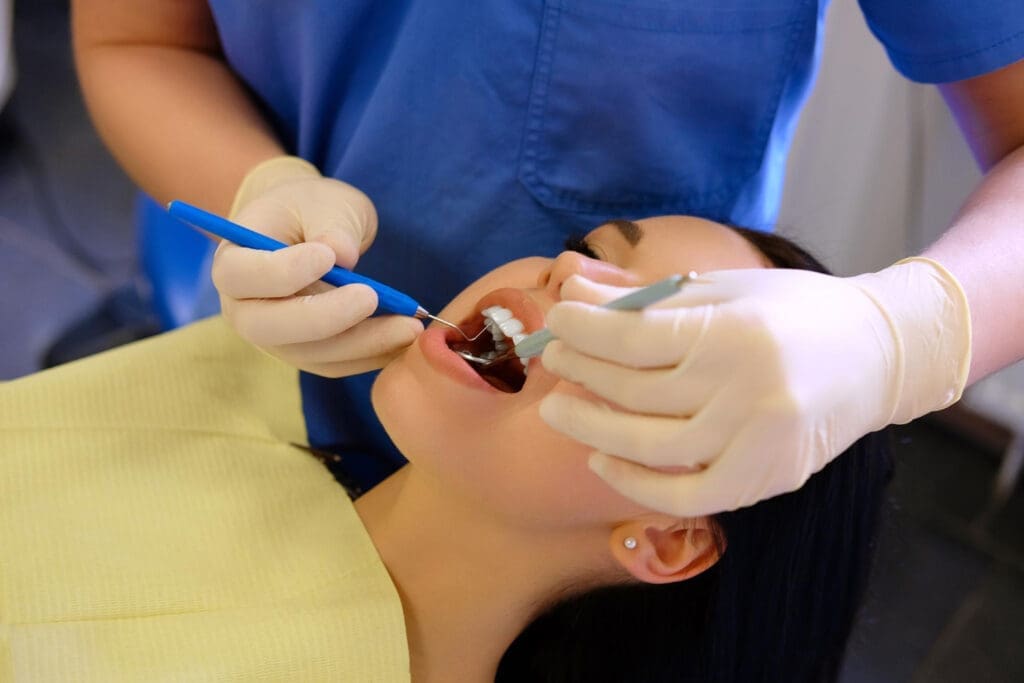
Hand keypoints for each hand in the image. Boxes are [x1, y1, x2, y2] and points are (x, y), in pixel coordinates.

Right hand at [212, 156, 422, 376]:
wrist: (308, 230)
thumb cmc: (310, 209)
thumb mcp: (324, 201)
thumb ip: (331, 223)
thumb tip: (342, 256)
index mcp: (233, 261)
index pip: (241, 276)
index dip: (282, 272)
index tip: (326, 256)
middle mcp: (244, 308)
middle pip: (270, 327)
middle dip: (324, 318)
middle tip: (371, 296)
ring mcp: (274, 337)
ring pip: (310, 353)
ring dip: (361, 343)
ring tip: (408, 325)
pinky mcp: (305, 353)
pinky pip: (335, 363)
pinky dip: (371, 355)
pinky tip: (404, 338)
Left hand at [538, 260, 971, 515]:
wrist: (878, 355)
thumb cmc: (794, 310)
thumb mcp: (723, 289)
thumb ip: (648, 297)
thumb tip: (575, 292)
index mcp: (737, 330)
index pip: (636, 337)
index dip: (584, 330)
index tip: (555, 321)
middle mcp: (749, 388)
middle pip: (638, 391)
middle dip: (582, 373)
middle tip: (553, 360)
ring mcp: (760, 440)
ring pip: (653, 446)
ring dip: (593, 430)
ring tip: (557, 410)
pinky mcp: (768, 478)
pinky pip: (689, 495)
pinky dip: (638, 485)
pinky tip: (602, 461)